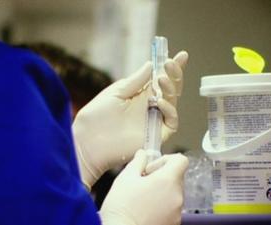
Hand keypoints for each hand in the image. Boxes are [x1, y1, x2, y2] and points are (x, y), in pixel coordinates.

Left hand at [73, 51, 187, 188]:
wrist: (89, 141)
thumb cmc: (97, 117)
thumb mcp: (116, 93)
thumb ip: (135, 81)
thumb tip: (151, 64)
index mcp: (140, 94)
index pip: (160, 79)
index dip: (172, 68)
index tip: (181, 55)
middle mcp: (150, 106)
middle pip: (170, 89)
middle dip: (174, 74)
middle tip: (171, 63)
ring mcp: (154, 120)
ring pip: (172, 102)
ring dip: (170, 88)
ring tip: (162, 79)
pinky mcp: (157, 134)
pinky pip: (171, 121)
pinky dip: (169, 110)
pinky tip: (160, 101)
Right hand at [99, 150, 188, 224]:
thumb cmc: (122, 208)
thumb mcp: (125, 178)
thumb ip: (137, 162)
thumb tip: (142, 154)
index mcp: (168, 180)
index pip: (181, 161)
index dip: (166, 160)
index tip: (152, 168)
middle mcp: (177, 196)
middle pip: (176, 178)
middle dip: (161, 177)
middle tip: (142, 183)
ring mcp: (177, 213)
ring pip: (173, 194)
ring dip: (161, 193)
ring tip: (141, 199)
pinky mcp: (173, 224)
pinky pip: (170, 209)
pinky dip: (161, 207)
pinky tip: (144, 211)